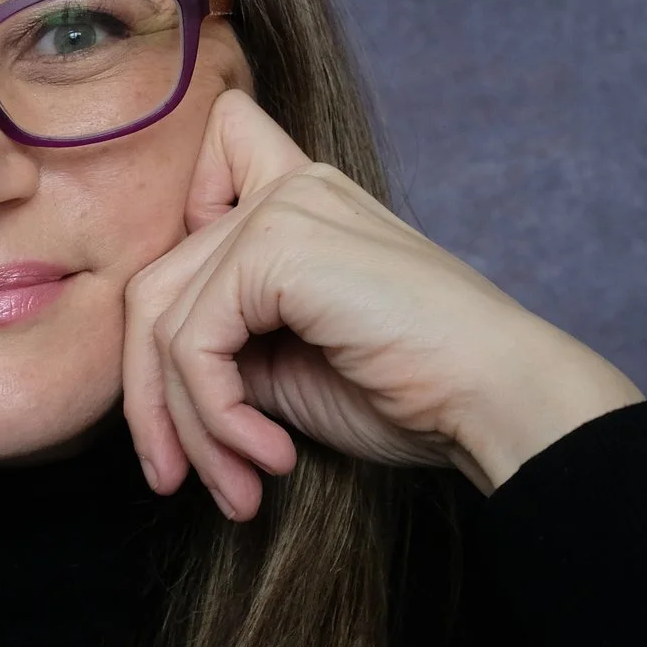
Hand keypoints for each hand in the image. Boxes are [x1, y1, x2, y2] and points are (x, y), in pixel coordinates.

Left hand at [121, 89, 644, 520]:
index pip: (207, 159)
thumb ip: (224, 340)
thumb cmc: (411, 389)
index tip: (195, 341)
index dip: (174, 235)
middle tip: (175, 480)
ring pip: (162, 326)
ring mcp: (281, 210)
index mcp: (298, 200)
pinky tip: (269, 459)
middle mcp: (286, 189)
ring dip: (187, 428)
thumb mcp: (289, 360)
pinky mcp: (277, 248)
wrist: (494, 399)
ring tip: (235, 487)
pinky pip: (194, 346)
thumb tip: (152, 379)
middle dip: (151, 401)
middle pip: (151, 288)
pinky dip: (217, 419)